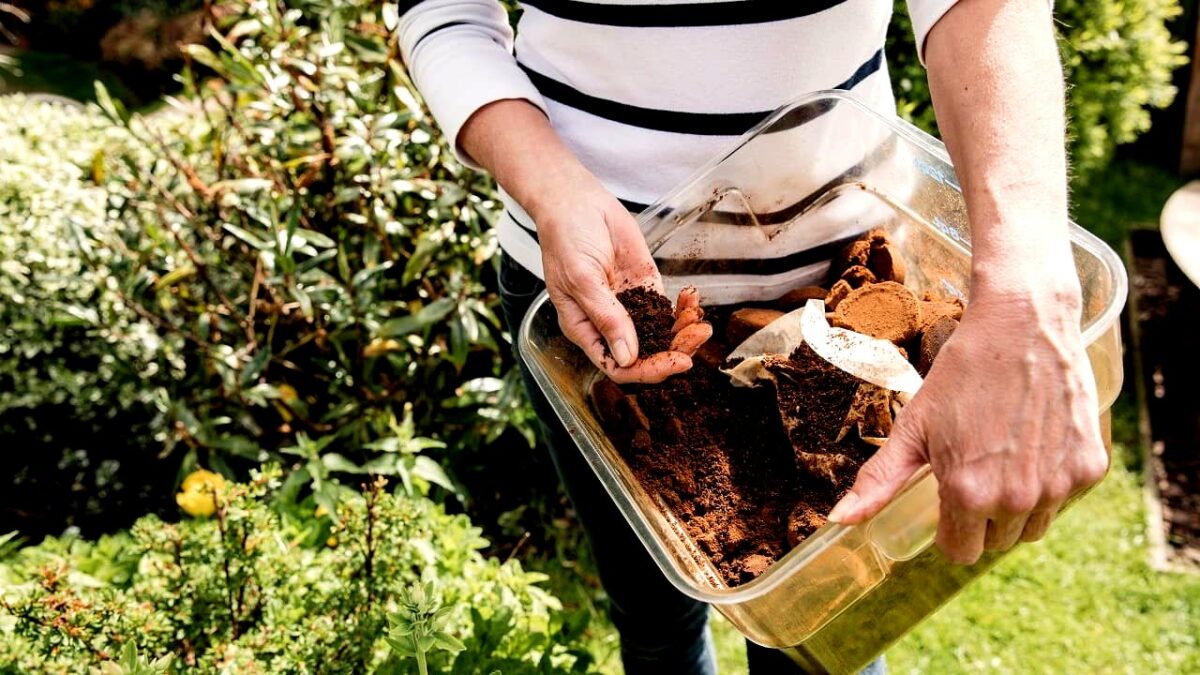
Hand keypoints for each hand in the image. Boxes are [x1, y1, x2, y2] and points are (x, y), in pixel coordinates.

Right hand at [457, 99, 707, 382]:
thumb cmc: (566, 238)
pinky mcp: (645, 287)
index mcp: (585, 330)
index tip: (675, 362)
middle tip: (698, 337)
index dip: (647, 371)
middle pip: (645, 355)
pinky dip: (684, 310)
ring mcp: (629, 307)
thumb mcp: (582, 279)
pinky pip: (668, 309)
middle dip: (674, 351)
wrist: (576, 201)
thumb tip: (626, 357)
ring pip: (661, 335)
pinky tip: (693, 301)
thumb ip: (606, 317)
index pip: (618, 366)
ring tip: (701, 322)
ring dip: (683, 332)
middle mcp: (609, 324)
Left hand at [827, 280, 1107, 563]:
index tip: (948, 497)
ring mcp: (1059, 486)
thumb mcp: (913, 426)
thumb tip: (839, 521)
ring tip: (1004, 457)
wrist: (1023, 325)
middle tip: (977, 467)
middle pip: (997, 541)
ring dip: (1019, 506)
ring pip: (1034, 526)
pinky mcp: (1090, 468)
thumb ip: (879, 481)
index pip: (960, 551)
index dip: (950, 528)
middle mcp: (1017, 499)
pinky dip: (1052, 481)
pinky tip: (1036, 443)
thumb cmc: (962, 373)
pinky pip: (1066, 498)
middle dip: (983, 516)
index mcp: (968, 494)